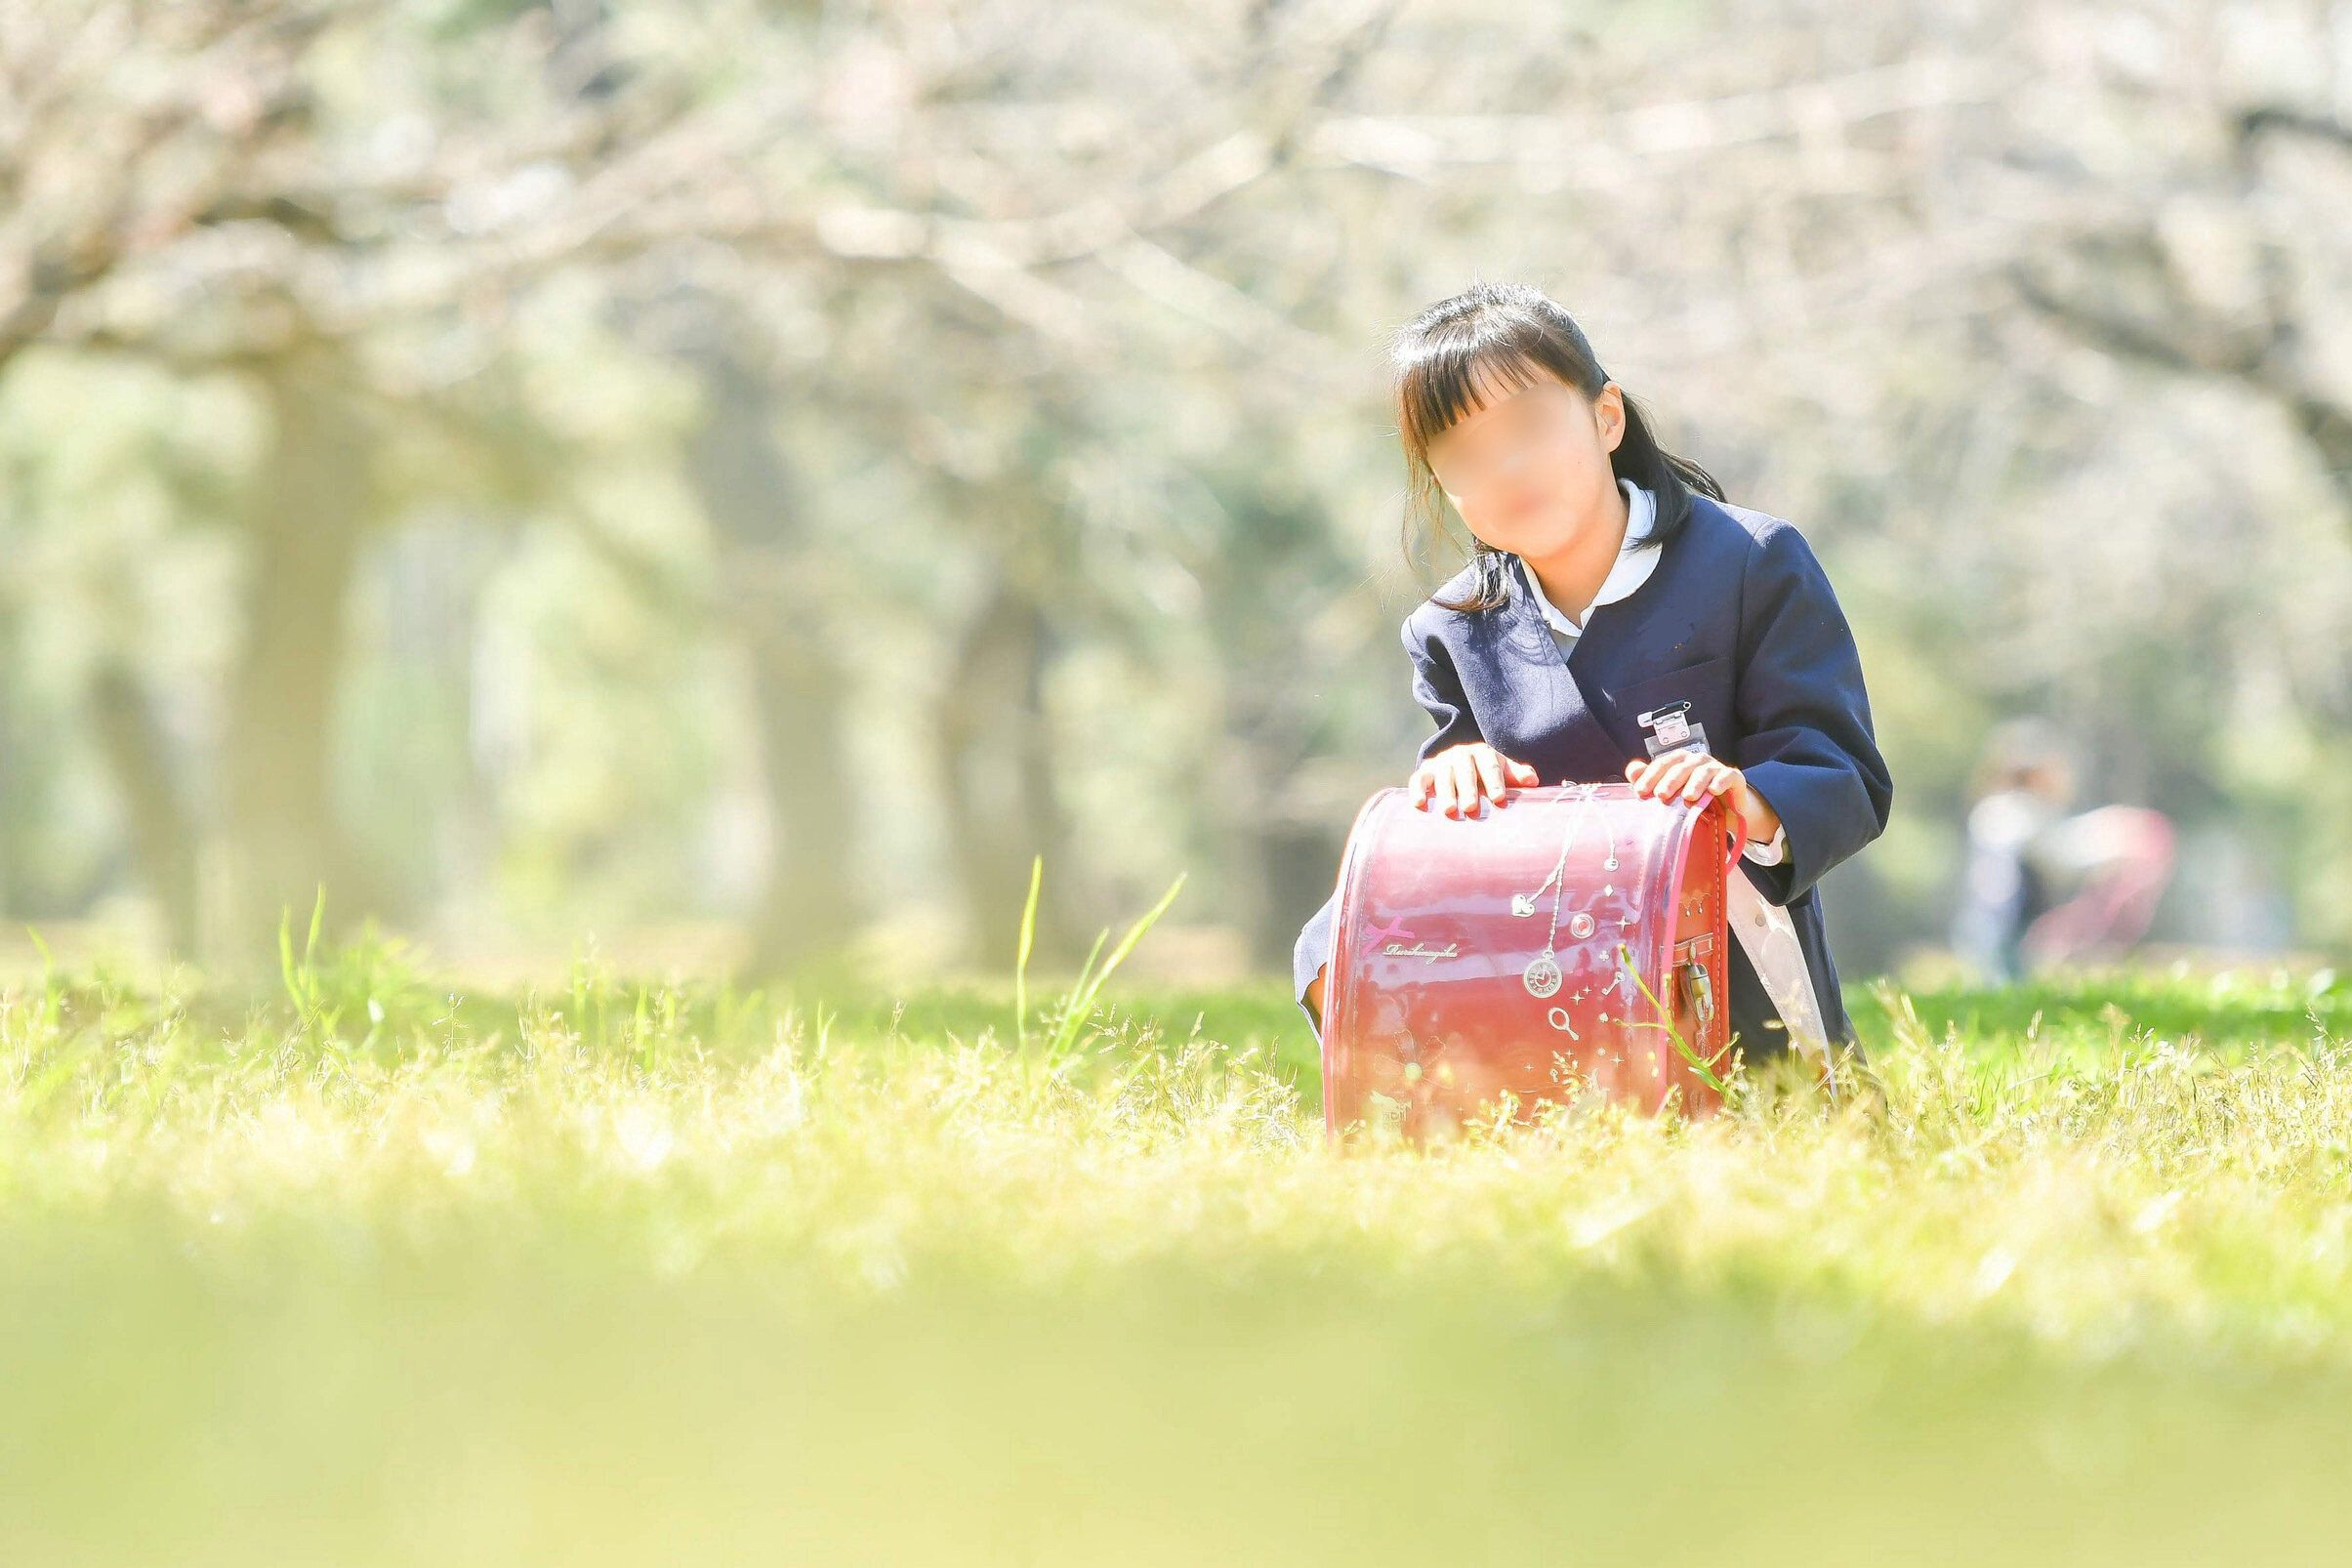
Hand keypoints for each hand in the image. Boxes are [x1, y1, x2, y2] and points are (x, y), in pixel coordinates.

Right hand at [1410, 742, 1540, 818]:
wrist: (1456, 757)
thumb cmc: (1483, 770)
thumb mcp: (1500, 768)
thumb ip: (1516, 773)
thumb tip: (1533, 781)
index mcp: (1483, 753)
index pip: (1490, 766)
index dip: (1495, 781)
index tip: (1499, 798)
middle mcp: (1461, 755)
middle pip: (1465, 771)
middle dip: (1468, 789)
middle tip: (1471, 807)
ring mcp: (1442, 763)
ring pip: (1443, 776)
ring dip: (1446, 793)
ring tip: (1449, 810)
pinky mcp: (1425, 771)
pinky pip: (1419, 779)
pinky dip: (1418, 790)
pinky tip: (1419, 804)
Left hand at [1623, 747, 1781, 844]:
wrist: (1727, 811)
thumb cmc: (1695, 800)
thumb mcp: (1673, 794)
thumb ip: (1652, 781)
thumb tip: (1632, 770)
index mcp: (1679, 762)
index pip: (1662, 764)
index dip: (1650, 776)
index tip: (1639, 791)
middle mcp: (1696, 761)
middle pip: (1681, 766)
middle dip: (1670, 780)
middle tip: (1661, 795)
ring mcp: (1716, 768)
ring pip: (1704, 770)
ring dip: (1695, 782)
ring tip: (1688, 797)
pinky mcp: (1734, 778)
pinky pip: (1728, 776)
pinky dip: (1721, 781)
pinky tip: (1714, 790)